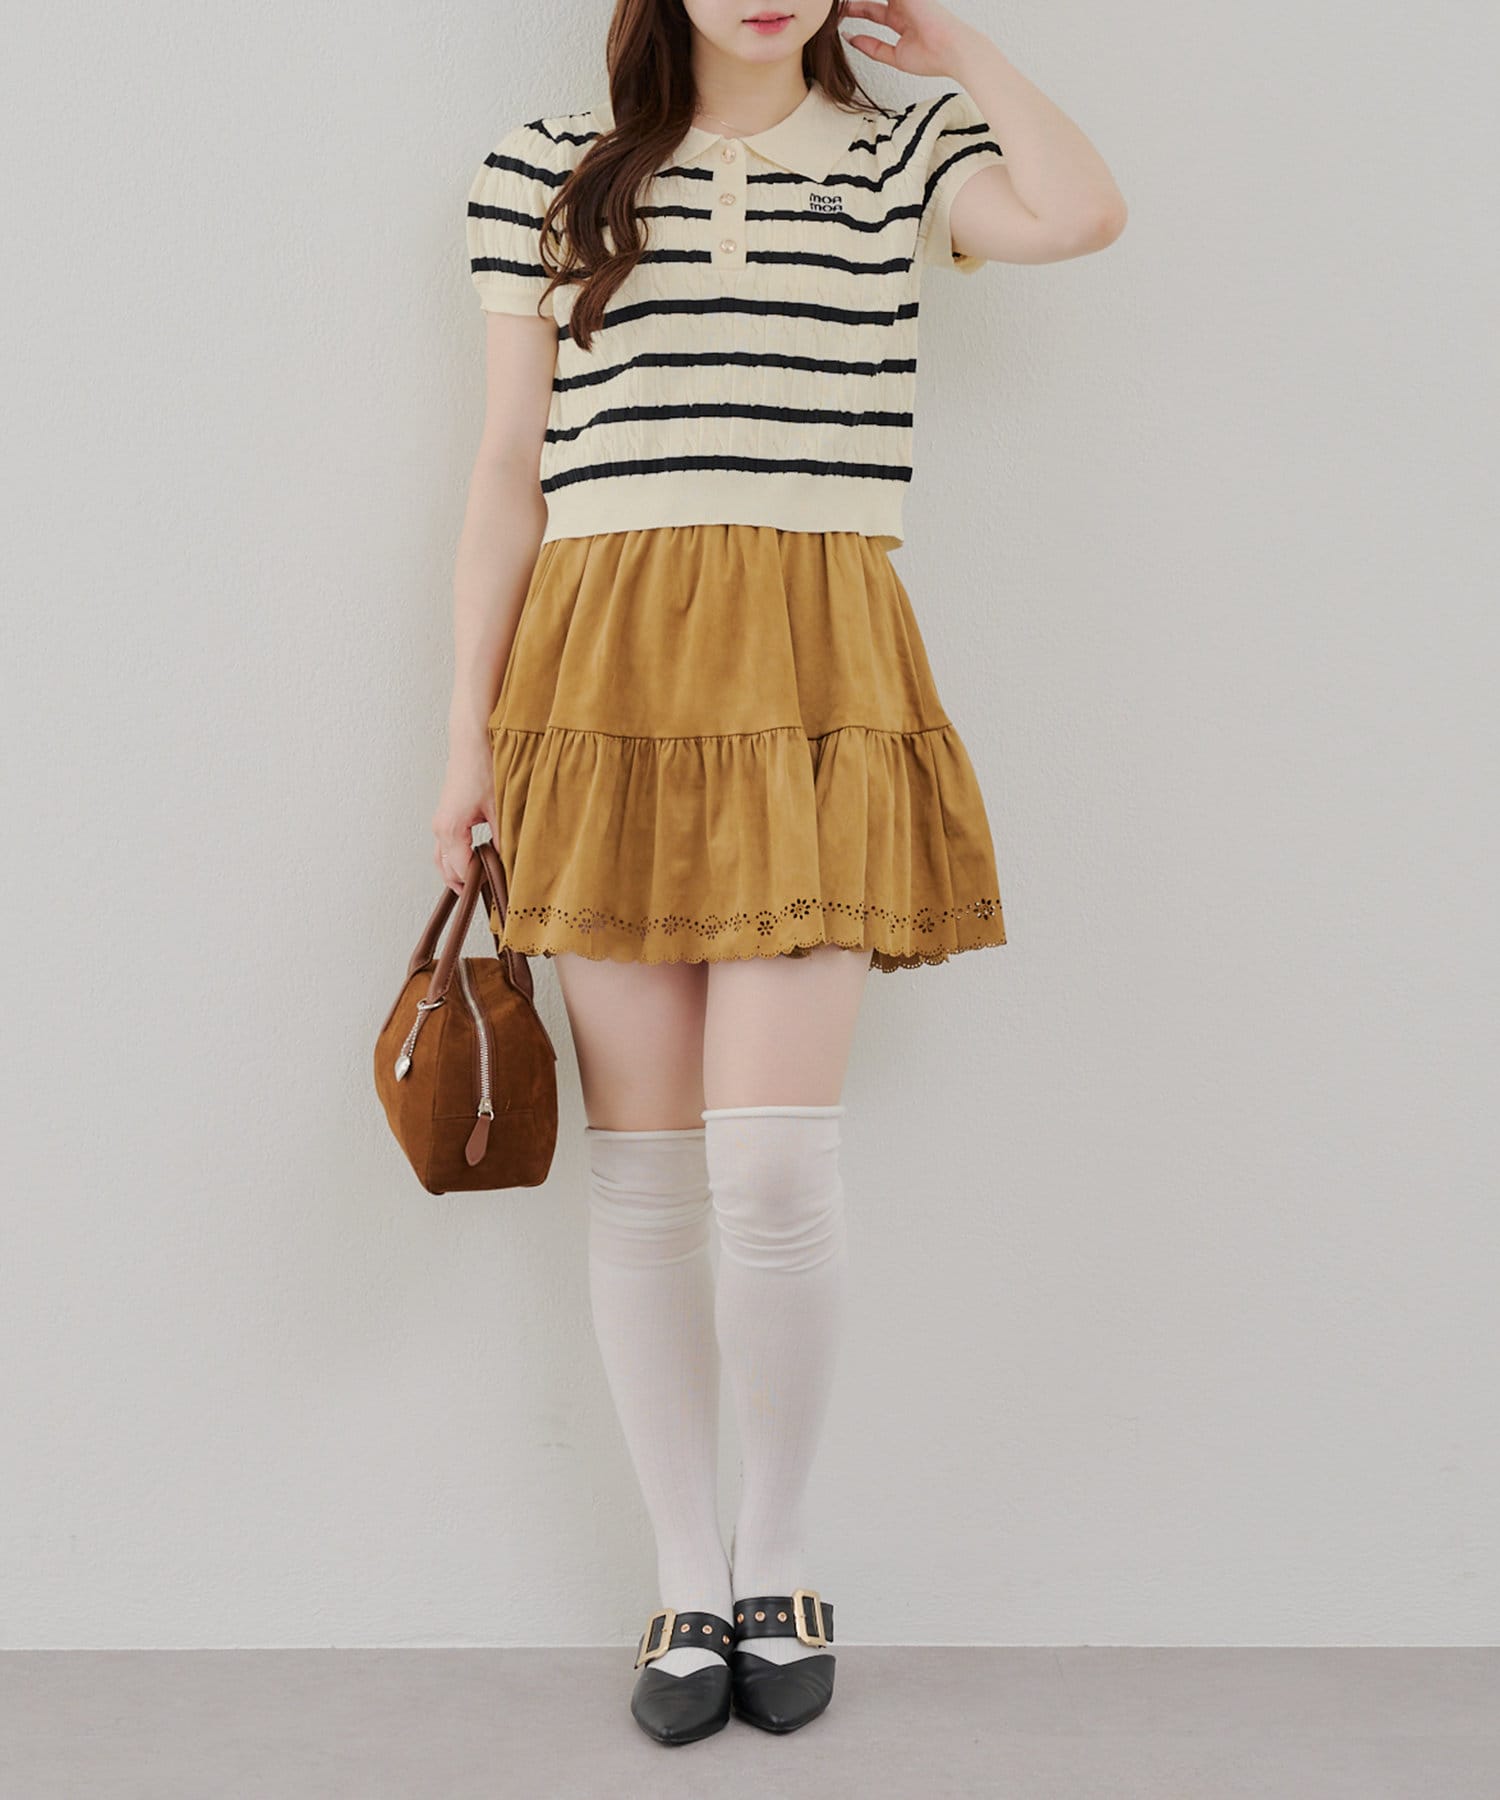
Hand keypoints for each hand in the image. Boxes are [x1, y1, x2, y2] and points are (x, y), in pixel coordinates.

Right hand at [432, 736, 498, 895]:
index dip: (479, 883)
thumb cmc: (482, 767)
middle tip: (488, 893)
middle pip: (447, 869)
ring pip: (442, 859)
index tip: (497, 890)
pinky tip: (475, 860)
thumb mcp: (499, 808)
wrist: (471, 741)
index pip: (461, 870)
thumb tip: (510, 862)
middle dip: (464, 883)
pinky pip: (445, 846)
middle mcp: (440, 828)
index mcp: (451, 830)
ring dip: (458, 872)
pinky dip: (456, 858)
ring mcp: (441, 822)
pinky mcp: (446, 815)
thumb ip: (503, 839)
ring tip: (480, 883)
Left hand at [838, 0, 978, 77]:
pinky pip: (878, 1)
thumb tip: (853, 40)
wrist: (952, 50)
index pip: (872, 11)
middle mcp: (902, 5)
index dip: (855, 12)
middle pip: (869, 1)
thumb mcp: (896, 56)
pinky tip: (848, 3)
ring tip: (837, 4)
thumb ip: (874, 48)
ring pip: (874, 0)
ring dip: (858, 2)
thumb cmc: (933, 58)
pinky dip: (864, 3)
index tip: (837, 15)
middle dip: (852, 4)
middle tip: (833, 5)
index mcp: (901, 18)